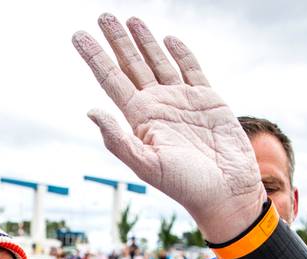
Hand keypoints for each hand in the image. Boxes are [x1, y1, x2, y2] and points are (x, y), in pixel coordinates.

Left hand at [73, 14, 265, 242]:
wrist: (227, 193)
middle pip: (132, 65)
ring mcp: (183, 101)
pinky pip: (191, 70)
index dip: (95, 57)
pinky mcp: (209, 100)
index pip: (111, 80)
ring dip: (144, 41)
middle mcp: (158, 106)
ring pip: (158, 62)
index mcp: (140, 119)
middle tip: (103, 16)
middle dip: (117, 41)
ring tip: (130, 19)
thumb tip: (91, 112)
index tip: (78, 35)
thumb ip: (118, 140)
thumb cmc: (186, 186)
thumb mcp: (147, 166)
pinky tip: (168, 39)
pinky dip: (181, 53)